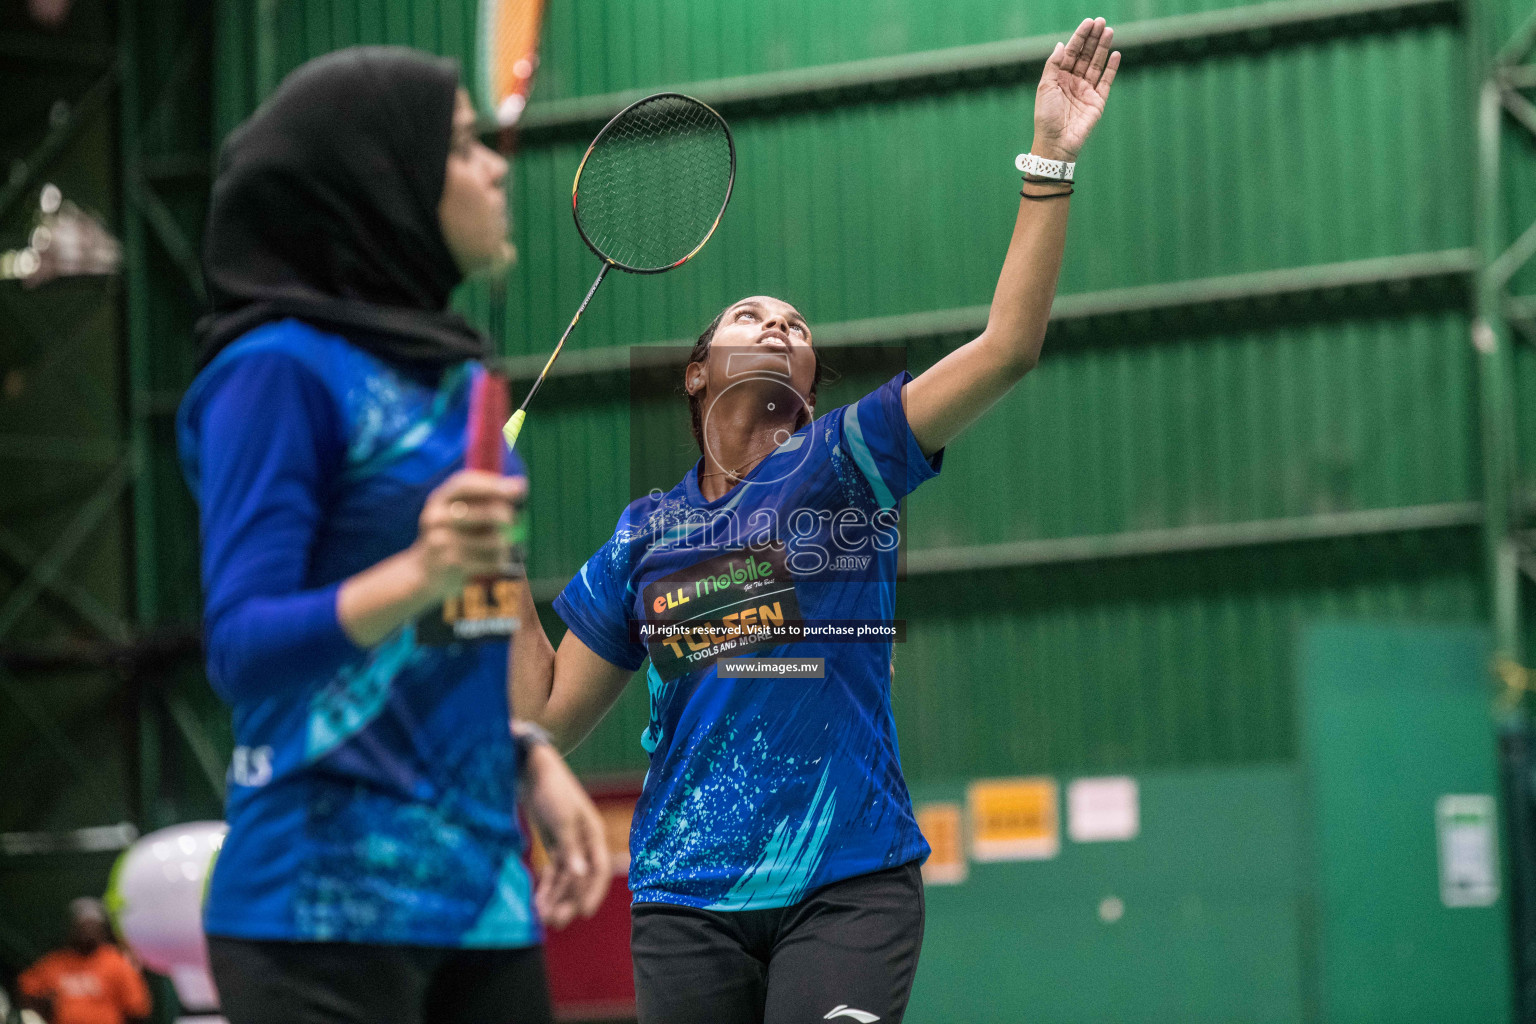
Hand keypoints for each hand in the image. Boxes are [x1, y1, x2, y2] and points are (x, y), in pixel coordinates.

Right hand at [413, 470, 524, 597]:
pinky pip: (493, 560)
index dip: (495, 484)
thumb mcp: (457, 512)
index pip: (466, 484)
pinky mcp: (453, 564)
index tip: (521, 487)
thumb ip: (484, 497)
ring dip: (503, 544)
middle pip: (491, 512)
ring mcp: (443, 541)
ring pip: (496, 540)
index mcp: (439, 499)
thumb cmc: (451, 536)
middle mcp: (437, 517)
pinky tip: (488, 562)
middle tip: (509, 522)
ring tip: (494, 546)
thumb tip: (520, 485)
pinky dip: (498, 561)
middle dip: (508, 518)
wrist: (423, 574)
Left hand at [519, 737, 610, 928]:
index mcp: (594, 834)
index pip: (599, 870)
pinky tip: (538, 902)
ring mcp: (569, 843)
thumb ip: (571, 849)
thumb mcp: (561, 820)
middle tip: (555, 923)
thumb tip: (580, 876)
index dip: (593, 893)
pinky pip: (554, 871)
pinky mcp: (555, 843)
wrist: (530, 770)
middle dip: (570, 901)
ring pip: (566, 878)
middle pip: (581, 878)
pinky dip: (547, 886)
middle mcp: (585, 842)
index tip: (583, 915)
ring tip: (542, 918)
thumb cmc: (551, 790)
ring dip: (556, 897)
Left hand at [1032, 17, 1119, 161]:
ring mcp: (1087, 91)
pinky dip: (1111, 68)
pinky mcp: (1098, 102)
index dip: (1080, 37)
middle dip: (1093, 38)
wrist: (1056, 143)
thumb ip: (1054, 65)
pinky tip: (1115, 54)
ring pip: (1097, 65)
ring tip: (1109, 31)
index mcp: (1059, 78)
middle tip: (1101, 21)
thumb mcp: (1045, 87)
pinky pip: (1106, 82)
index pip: (1072, 53)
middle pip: (1086, 56)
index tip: (1088, 23)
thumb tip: (1062, 44)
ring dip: (1103, 48)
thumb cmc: (1046, 117)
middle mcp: (1074, 82)